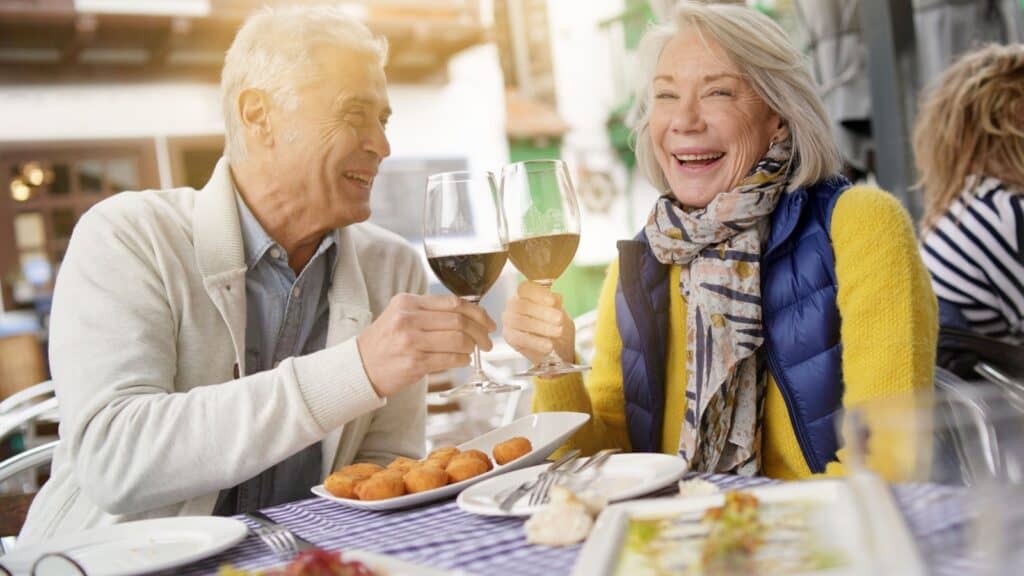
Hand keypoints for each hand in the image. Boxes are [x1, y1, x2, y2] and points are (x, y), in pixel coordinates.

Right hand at [358, 294, 495, 396]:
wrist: (360, 367)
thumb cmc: (384, 342)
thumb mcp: (400, 316)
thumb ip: (429, 312)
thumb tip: (469, 315)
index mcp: (407, 302)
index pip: (453, 302)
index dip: (477, 312)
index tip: (488, 322)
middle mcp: (408, 318)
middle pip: (459, 320)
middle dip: (480, 332)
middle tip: (487, 341)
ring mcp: (411, 341)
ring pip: (458, 340)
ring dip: (472, 347)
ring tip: (474, 351)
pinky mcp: (414, 362)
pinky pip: (450, 359)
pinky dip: (462, 360)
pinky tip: (463, 360)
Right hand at [502, 281, 574, 364]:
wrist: (558, 347)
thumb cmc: (556, 325)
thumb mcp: (560, 312)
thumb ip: (557, 304)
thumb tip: (556, 297)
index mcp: (524, 293)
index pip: (525, 288)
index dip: (538, 294)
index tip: (553, 302)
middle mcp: (513, 305)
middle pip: (522, 305)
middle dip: (542, 312)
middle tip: (559, 319)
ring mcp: (509, 321)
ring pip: (520, 322)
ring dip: (541, 327)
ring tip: (558, 332)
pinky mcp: (509, 337)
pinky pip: (520, 339)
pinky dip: (536, 342)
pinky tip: (549, 346)